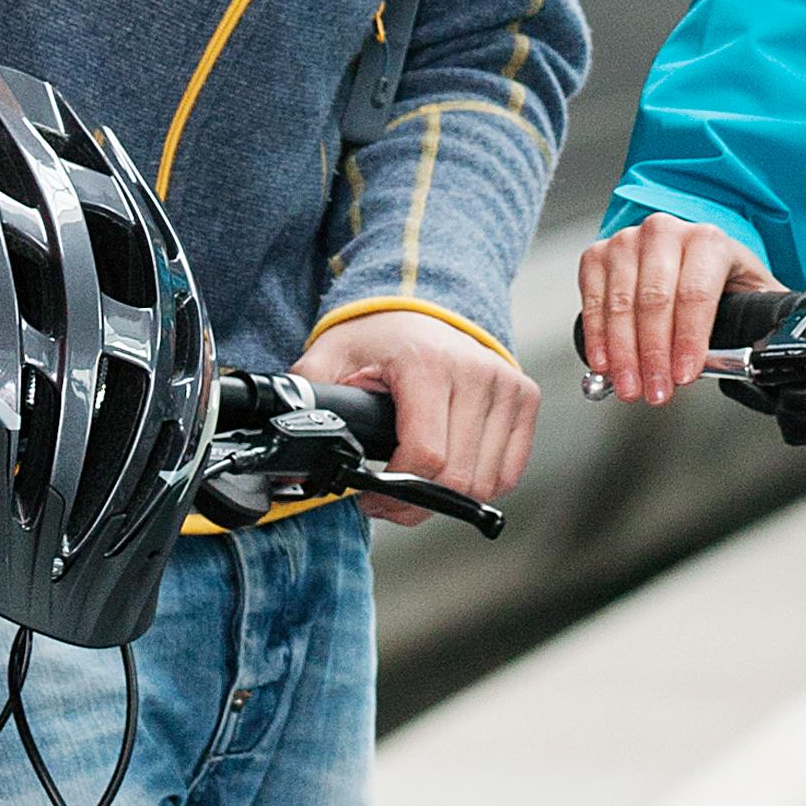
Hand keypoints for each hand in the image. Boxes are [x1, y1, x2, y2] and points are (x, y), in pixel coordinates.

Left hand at [309, 306, 539, 524]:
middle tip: (388, 496)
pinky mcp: (524, 397)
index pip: (425, 456)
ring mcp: (507, 385)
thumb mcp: (331, 356)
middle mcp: (475, 372)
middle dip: (416, 501)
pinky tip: (450, 466)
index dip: (395, 491)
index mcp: (427, 364)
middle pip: (457, 478)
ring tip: (417, 478)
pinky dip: (480, 482)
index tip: (370, 494)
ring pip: (485, 482)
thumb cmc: (377, 336)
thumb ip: (307, 394)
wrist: (423, 305)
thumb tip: (280, 431)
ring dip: (448, 495)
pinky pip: (509, 471)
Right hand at [574, 213, 754, 404]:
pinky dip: (597, 336)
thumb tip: (775, 353)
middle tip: (657, 390)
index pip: (695, 293)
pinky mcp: (599, 254)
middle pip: (655, 300)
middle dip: (654, 354)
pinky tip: (605, 362)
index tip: (684, 374)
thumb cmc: (719, 277)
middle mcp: (665, 233)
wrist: (689, 251)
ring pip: (621, 302)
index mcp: (707, 241)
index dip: (689, 339)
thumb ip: (767, 321)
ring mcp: (628, 241)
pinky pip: (592, 299)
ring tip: (631, 386)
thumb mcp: (754, 294)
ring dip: (623, 353)